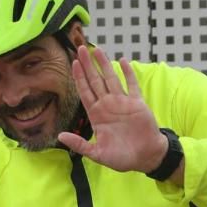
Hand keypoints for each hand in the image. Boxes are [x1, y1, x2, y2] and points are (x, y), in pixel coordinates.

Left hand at [57, 45, 166, 173]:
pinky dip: (128, 73)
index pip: (85, 92)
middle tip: (81, 48)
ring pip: (111, 79)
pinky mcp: (137, 103)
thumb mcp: (97, 154)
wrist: (145, 157)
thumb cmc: (122, 158)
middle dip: (88, 65)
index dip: (79, 78)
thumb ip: (79, 144)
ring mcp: (122, 103)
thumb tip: (60, 136)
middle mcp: (108, 105)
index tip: (74, 63)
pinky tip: (123, 61)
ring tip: (97, 50)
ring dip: (104, 64)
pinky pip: (132, 85)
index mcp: (97, 115)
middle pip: (95, 81)